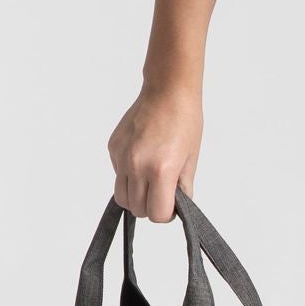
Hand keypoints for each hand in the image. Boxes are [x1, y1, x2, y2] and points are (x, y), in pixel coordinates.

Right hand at [107, 81, 203, 222]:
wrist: (167, 91)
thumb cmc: (184, 121)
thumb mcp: (191, 159)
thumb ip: (182, 188)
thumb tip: (176, 207)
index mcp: (161, 170)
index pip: (156, 214)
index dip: (166, 214)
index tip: (172, 205)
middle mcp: (136, 165)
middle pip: (136, 209)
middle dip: (150, 206)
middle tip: (162, 193)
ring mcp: (121, 156)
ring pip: (121, 196)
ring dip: (136, 196)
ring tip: (149, 181)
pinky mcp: (113, 148)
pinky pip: (117, 175)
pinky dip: (128, 176)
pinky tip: (142, 159)